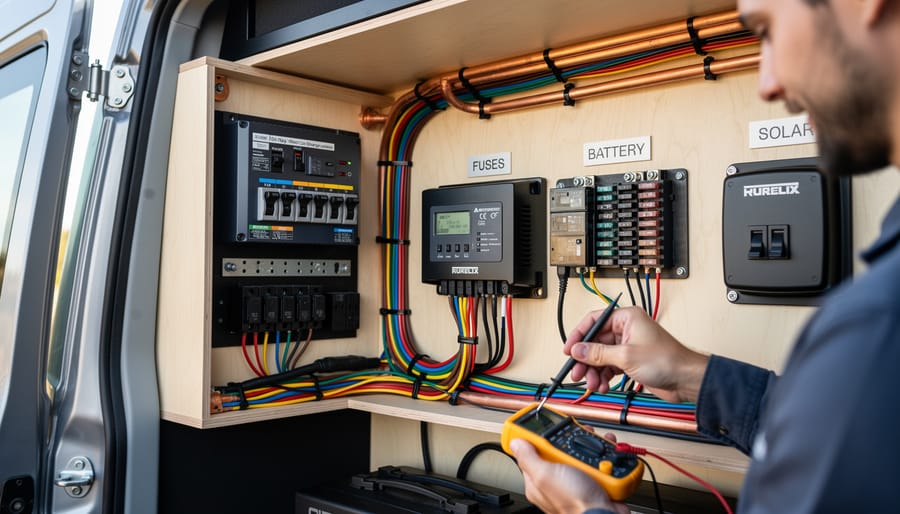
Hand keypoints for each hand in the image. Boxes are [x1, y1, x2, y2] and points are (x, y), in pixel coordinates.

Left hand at [509, 437, 629, 513]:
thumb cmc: (575, 502)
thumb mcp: (546, 475)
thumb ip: (529, 458)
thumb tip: (515, 443)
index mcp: (537, 480)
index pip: (530, 452)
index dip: (535, 437)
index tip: (542, 425)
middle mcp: (555, 481)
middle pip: (558, 449)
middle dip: (569, 440)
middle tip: (577, 438)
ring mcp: (575, 481)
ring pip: (580, 454)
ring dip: (591, 447)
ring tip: (596, 450)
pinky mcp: (594, 482)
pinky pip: (597, 463)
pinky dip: (605, 458)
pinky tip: (607, 459)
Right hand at [563, 306, 708, 402]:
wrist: (686, 379)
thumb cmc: (667, 360)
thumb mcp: (626, 356)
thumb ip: (598, 353)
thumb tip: (577, 350)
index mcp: (627, 318)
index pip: (594, 321)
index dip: (579, 335)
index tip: (569, 349)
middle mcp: (626, 329)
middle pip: (595, 342)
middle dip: (585, 359)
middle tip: (577, 372)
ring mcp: (628, 345)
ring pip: (601, 356)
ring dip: (594, 371)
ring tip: (593, 383)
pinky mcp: (631, 360)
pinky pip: (609, 366)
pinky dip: (604, 376)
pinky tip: (602, 385)